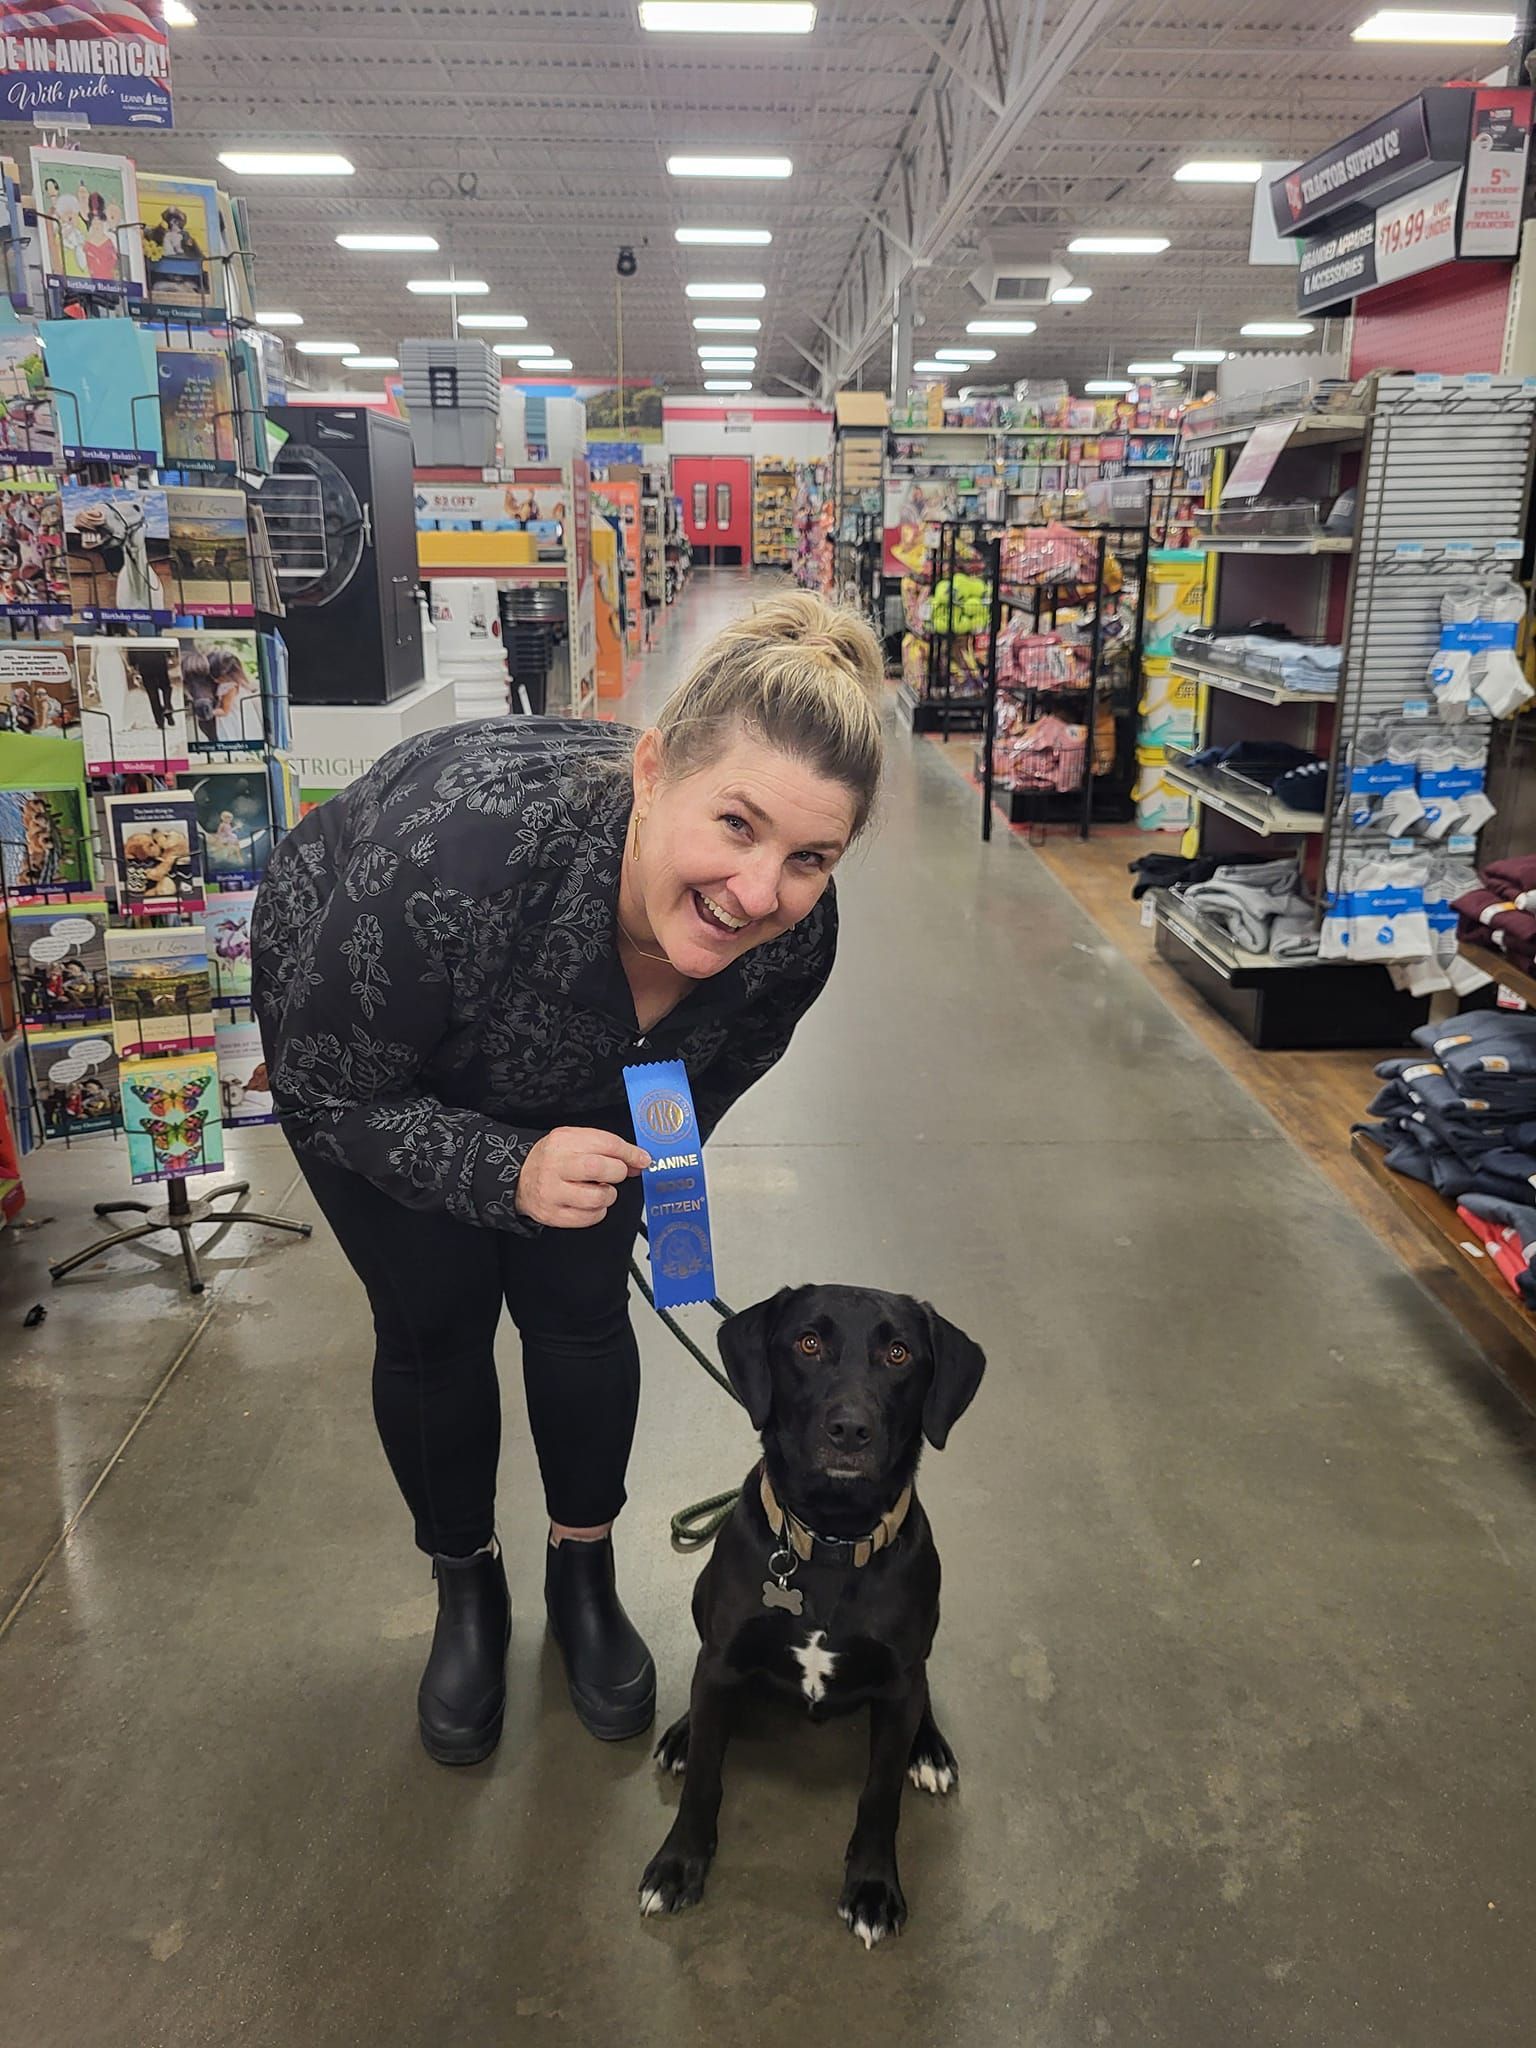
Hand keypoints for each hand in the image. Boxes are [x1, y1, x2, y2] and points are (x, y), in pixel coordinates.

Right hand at [515, 1126, 649, 1228]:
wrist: (519, 1179)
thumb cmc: (552, 1160)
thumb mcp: (575, 1142)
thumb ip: (606, 1148)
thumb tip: (638, 1161)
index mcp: (563, 1141)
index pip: (606, 1144)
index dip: (630, 1153)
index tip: (642, 1159)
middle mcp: (556, 1165)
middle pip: (600, 1168)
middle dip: (618, 1173)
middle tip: (616, 1174)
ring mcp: (552, 1191)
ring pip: (597, 1197)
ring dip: (608, 1195)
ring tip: (600, 1190)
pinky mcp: (553, 1214)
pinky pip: (588, 1218)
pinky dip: (597, 1212)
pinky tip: (589, 1203)